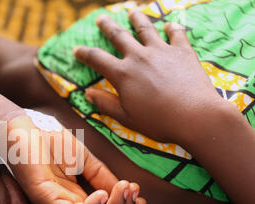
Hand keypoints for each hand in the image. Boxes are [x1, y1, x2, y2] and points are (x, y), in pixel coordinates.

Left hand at [6, 112, 145, 203]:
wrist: (24, 126)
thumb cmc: (50, 141)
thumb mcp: (86, 160)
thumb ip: (103, 177)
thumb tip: (128, 191)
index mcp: (75, 198)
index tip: (140, 197)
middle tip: (133, 191)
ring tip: (123, 190)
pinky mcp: (43, 197)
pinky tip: (102, 195)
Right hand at [73, 11, 224, 143]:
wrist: (195, 116)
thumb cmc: (158, 122)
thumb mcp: (126, 118)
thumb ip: (106, 104)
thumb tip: (88, 94)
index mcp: (123, 74)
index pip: (97, 59)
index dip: (84, 53)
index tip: (76, 50)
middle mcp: (139, 57)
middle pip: (119, 36)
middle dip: (107, 27)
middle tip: (100, 18)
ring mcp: (162, 52)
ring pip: (146, 29)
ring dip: (137, 19)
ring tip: (132, 11)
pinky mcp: (183, 52)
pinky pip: (177, 34)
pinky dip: (172, 28)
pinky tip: (170, 24)